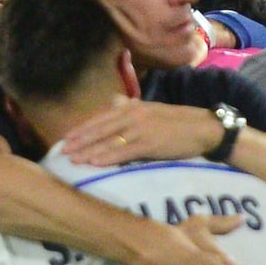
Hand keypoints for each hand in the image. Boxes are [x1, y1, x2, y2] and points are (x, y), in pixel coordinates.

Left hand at [53, 104, 218, 167]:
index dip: (84, 128)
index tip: (68, 137)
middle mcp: (134, 115)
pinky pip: (123, 151)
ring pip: (108, 140)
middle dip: (80, 140)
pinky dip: (107, 156)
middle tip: (62, 150)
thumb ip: (131, 108)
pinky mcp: (150, 143)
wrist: (203, 128)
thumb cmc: (179, 122)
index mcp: (133, 107)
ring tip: (72, 159)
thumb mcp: (152, 110)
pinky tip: (94, 162)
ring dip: (88, 150)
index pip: (102, 117)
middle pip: (101, 129)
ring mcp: (141, 129)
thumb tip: (114, 102)